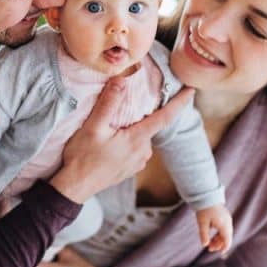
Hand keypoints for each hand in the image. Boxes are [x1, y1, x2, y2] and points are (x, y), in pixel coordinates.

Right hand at [51, 81, 194, 202]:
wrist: (74, 187)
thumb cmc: (82, 157)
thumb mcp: (93, 127)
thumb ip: (109, 103)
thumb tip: (121, 80)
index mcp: (137, 140)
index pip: (165, 117)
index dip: (179, 103)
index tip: (191, 91)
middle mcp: (143, 152)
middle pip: (149, 125)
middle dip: (141, 114)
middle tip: (125, 106)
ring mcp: (137, 162)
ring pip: (140, 136)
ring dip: (131, 128)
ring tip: (111, 126)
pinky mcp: (129, 169)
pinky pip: (134, 147)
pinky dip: (127, 139)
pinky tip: (110, 140)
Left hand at [197, 204, 233, 255]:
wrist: (207, 196)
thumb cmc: (204, 209)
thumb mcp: (202, 223)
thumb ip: (204, 234)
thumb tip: (204, 245)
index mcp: (224, 225)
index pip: (227, 240)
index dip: (225, 247)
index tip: (221, 253)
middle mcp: (228, 222)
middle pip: (227, 237)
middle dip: (219, 244)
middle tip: (210, 249)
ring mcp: (227, 219)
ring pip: (226, 233)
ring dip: (219, 239)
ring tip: (210, 244)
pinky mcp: (225, 217)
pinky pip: (224, 228)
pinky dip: (220, 234)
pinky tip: (213, 237)